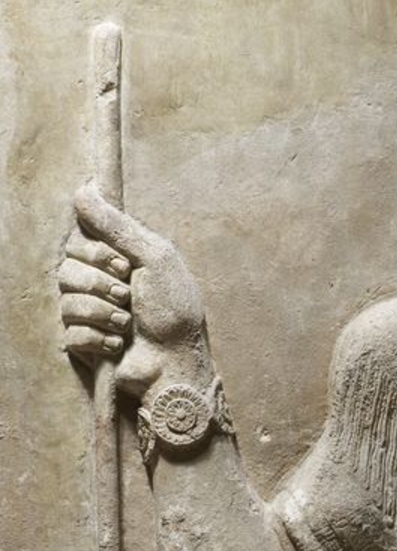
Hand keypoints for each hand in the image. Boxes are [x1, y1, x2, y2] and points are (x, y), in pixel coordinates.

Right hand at [59, 183, 208, 397]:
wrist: (177, 361)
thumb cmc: (175, 309)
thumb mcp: (155, 258)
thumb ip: (118, 226)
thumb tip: (83, 189)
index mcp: (116, 259)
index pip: (78, 240)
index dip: (95, 252)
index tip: (123, 265)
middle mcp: (99, 282)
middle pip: (66, 269)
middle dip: (99, 284)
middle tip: (127, 295)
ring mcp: (90, 314)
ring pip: (66, 301)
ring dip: (103, 312)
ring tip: (127, 323)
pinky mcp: (85, 343)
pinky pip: (70, 332)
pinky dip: (98, 338)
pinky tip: (119, 344)